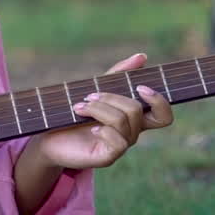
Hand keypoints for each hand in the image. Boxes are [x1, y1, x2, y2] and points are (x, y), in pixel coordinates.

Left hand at [33, 53, 172, 169]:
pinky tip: (90, 127)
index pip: (164, 116)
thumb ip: (119, 74)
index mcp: (134, 117)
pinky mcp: (108, 157)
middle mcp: (132, 132)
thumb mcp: (98, 88)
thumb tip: (142, 57)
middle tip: (88, 95)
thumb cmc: (76, 112)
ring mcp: (121, 146)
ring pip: (123, 121)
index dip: (159, 101)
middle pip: (137, 110)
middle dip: (111, 97)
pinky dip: (103, 130)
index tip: (139, 87)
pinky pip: (118, 142)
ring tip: (79, 107)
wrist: (50, 136)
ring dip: (99, 109)